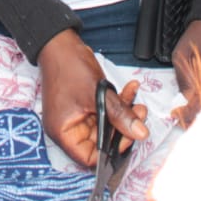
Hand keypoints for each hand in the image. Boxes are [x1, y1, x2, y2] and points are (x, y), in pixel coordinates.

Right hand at [38, 29, 147, 166]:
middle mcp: (68, 129)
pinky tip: (129, 91)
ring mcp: (76, 117)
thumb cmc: (68, 67)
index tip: (128, 136)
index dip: (111, 151)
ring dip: (123, 114)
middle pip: (100, 142)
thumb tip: (140, 133)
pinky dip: (117, 103)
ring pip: (106, 125)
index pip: (89, 158)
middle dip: (122, 128)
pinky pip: (104, 112)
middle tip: (138, 115)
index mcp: (63, 132)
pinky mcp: (84, 106)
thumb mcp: (98, 94)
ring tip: (136, 101)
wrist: (60, 42)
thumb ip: (120, 116)